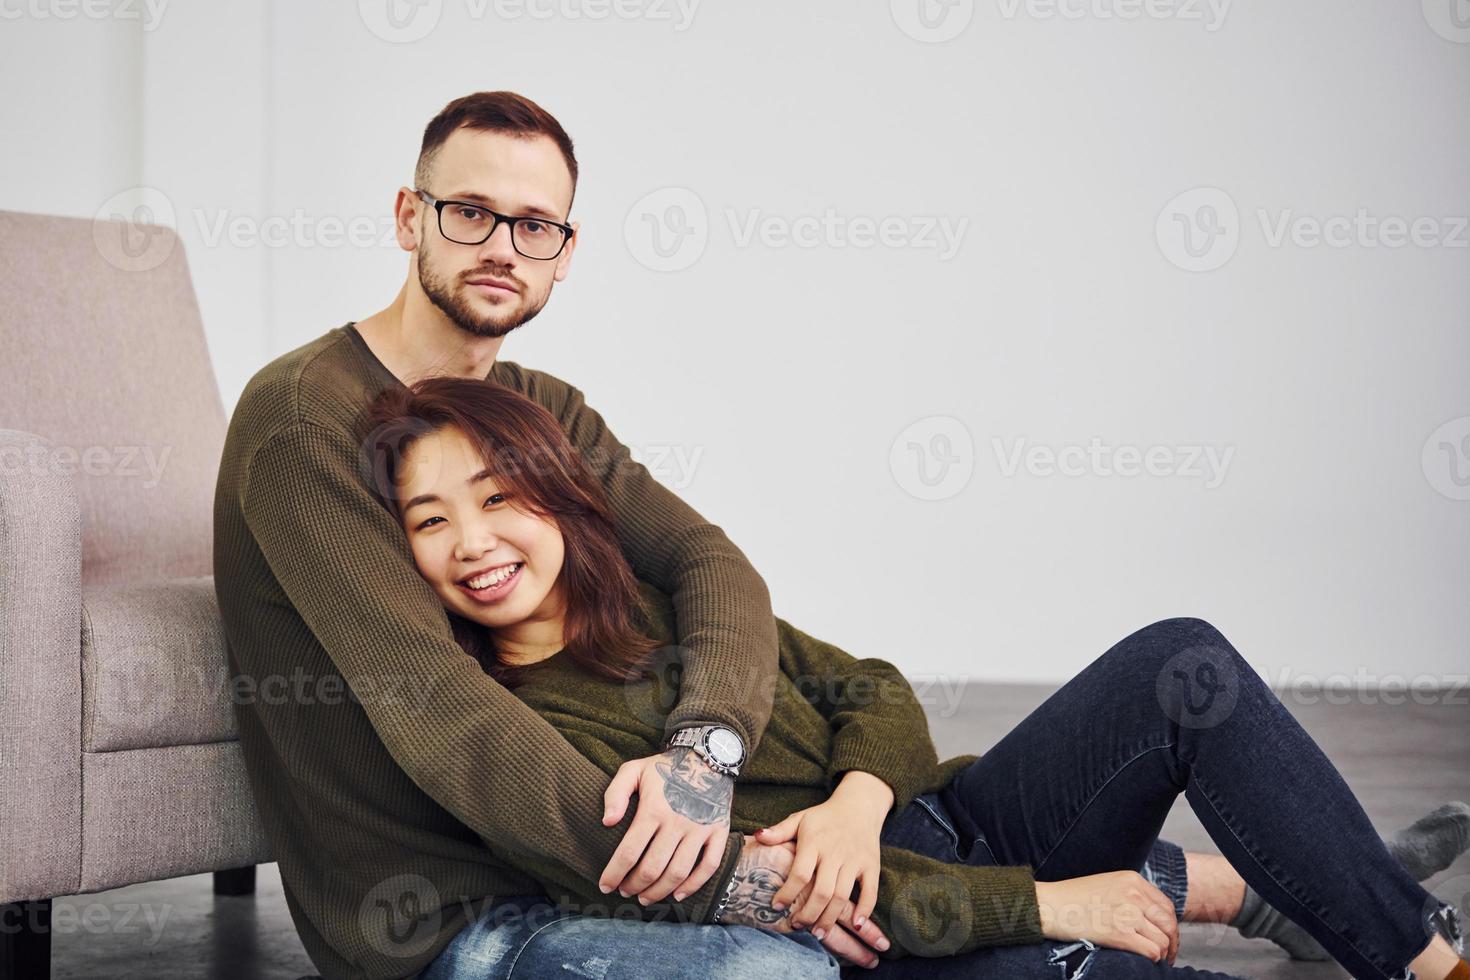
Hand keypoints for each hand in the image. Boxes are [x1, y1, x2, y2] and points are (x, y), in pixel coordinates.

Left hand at [598, 746, 732, 903]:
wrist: (706, 756)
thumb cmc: (664, 766)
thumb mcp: (633, 770)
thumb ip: (615, 794)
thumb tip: (606, 822)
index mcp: (654, 809)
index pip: (629, 852)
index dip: (614, 874)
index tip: (605, 886)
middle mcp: (678, 822)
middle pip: (652, 868)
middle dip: (634, 886)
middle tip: (624, 892)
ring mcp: (700, 829)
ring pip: (678, 872)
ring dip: (659, 892)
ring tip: (645, 898)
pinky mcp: (718, 832)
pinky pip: (709, 866)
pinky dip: (694, 885)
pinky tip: (678, 895)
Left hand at [756, 772, 891, 937]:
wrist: (859, 805)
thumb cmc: (824, 817)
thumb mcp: (800, 819)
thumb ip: (779, 831)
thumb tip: (757, 836)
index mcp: (814, 841)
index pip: (800, 872)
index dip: (787, 892)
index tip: (776, 907)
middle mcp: (835, 852)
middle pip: (822, 891)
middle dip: (809, 914)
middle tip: (797, 926)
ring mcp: (855, 860)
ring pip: (842, 896)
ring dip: (830, 918)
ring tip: (818, 933)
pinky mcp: (871, 865)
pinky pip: (870, 892)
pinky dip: (864, 910)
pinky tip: (855, 924)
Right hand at [1035, 871, 1179, 964]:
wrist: (1050, 905)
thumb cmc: (1073, 898)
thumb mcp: (1107, 884)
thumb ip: (1131, 895)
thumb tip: (1151, 916)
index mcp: (1132, 880)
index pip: (1166, 905)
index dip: (1170, 925)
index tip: (1167, 936)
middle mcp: (1134, 894)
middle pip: (1169, 923)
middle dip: (1172, 941)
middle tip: (1167, 953)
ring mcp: (1128, 913)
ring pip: (1163, 939)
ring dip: (1162, 953)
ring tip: (1156, 959)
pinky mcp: (1120, 933)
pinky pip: (1152, 951)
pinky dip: (1153, 959)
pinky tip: (1146, 961)